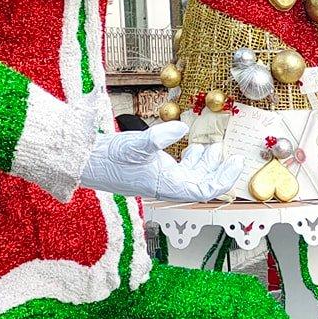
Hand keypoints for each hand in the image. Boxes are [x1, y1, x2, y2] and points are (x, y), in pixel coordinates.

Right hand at [80, 122, 241, 202]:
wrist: (82, 161)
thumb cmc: (108, 157)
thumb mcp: (135, 144)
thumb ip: (159, 137)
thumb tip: (183, 128)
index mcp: (166, 185)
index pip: (204, 190)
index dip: (223, 178)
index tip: (235, 162)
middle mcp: (165, 185)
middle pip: (201, 183)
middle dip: (215, 168)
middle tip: (227, 152)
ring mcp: (158, 179)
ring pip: (190, 176)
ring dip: (203, 163)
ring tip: (210, 145)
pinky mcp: (150, 171)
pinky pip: (178, 170)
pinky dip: (189, 159)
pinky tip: (191, 145)